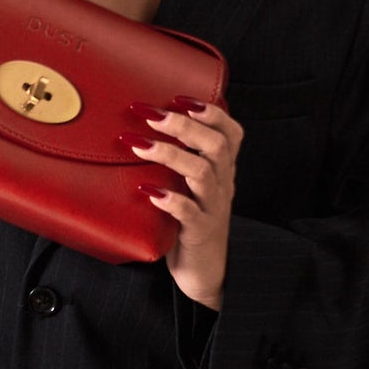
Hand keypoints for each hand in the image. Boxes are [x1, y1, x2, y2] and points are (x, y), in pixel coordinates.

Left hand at [123, 99, 242, 309]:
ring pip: (201, 173)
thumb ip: (177, 159)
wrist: (203, 270)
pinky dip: (170, 199)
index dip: (212, 112)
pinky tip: (148, 192)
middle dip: (183, 125)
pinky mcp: (199, 232)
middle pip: (216, 145)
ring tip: (139, 146)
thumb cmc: (189, 220)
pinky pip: (189, 213)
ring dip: (169, 155)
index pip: (231, 132)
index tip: (180, 98)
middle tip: (150, 114)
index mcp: (222, 169)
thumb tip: (138, 126)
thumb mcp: (189, 185)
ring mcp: (212, 208)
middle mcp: (221, 184)